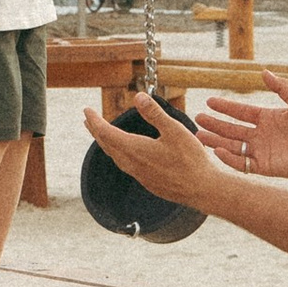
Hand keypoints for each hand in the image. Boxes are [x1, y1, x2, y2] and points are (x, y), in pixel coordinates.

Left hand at [82, 95, 221, 208]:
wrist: (201, 190)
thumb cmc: (190, 159)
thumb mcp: (174, 131)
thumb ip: (155, 113)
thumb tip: (138, 96)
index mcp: (135, 149)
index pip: (106, 133)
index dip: (95, 121)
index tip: (86, 110)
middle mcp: (132, 164)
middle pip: (107, 145)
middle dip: (95, 130)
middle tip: (87, 119)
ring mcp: (139, 175)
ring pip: (115, 156)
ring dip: (105, 143)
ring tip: (100, 134)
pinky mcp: (147, 181)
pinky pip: (124, 165)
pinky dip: (117, 153)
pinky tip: (124, 153)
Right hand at [200, 74, 287, 178]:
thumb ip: (280, 86)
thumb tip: (263, 71)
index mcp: (267, 119)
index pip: (240, 112)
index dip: (225, 107)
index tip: (209, 101)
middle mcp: (261, 135)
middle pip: (232, 130)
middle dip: (215, 125)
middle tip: (197, 119)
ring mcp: (261, 151)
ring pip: (233, 146)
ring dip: (216, 141)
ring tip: (200, 136)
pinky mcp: (264, 166)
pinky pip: (242, 163)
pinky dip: (229, 158)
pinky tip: (218, 150)